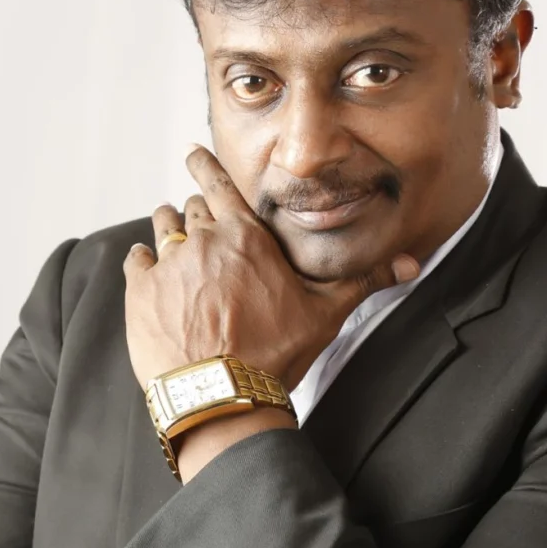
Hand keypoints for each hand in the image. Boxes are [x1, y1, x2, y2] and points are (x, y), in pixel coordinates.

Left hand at [122, 145, 419, 395]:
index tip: (192, 152)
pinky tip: (149, 269)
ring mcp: (168, 264)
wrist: (224, 395)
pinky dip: (143, 260)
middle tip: (200, 223)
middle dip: (196, 211)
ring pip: (162, 227)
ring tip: (171, 239)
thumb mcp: (325, 313)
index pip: (218, 183)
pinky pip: (137, 259)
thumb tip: (410, 264)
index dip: (203, 164)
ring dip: (168, 228)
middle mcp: (203, 240)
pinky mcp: (140, 292)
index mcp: (245, 236)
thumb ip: (362, 281)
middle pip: (192, 208)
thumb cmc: (276, 351)